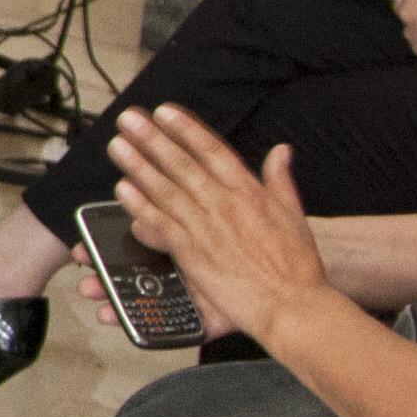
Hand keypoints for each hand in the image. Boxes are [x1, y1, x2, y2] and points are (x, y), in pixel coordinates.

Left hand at [107, 106, 334, 341]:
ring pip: (166, 190)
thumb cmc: (297, 265)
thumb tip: (281, 151)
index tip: (164, 111)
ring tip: (118, 145)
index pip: (212, 150)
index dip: (186, 128)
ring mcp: (208, 228)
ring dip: (139, 165)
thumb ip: (281, 180)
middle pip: (182, 164)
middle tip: (129, 119)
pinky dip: (141, 207)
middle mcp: (226, 204)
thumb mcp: (294, 215)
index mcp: (250, 191)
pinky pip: (162, 226)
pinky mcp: (194, 255)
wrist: (293, 305)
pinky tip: (123, 190)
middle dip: (153, 139)